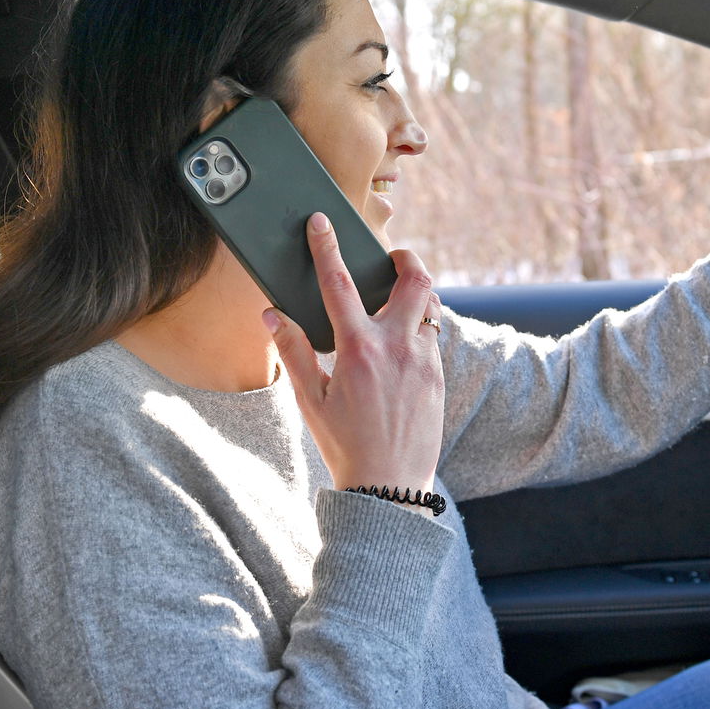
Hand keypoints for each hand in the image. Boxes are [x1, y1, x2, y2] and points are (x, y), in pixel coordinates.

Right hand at [264, 212, 444, 501]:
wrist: (389, 486)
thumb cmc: (344, 445)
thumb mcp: (309, 401)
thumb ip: (292, 352)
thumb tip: (272, 315)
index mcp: (358, 350)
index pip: (338, 284)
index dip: (327, 247)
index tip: (322, 222)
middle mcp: (397, 347)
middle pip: (415, 280)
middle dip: (406, 258)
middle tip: (393, 256)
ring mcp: (423, 361)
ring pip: (430, 308)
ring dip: (414, 296)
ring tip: (395, 300)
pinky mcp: (438, 377)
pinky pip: (432, 338)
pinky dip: (418, 329)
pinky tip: (401, 343)